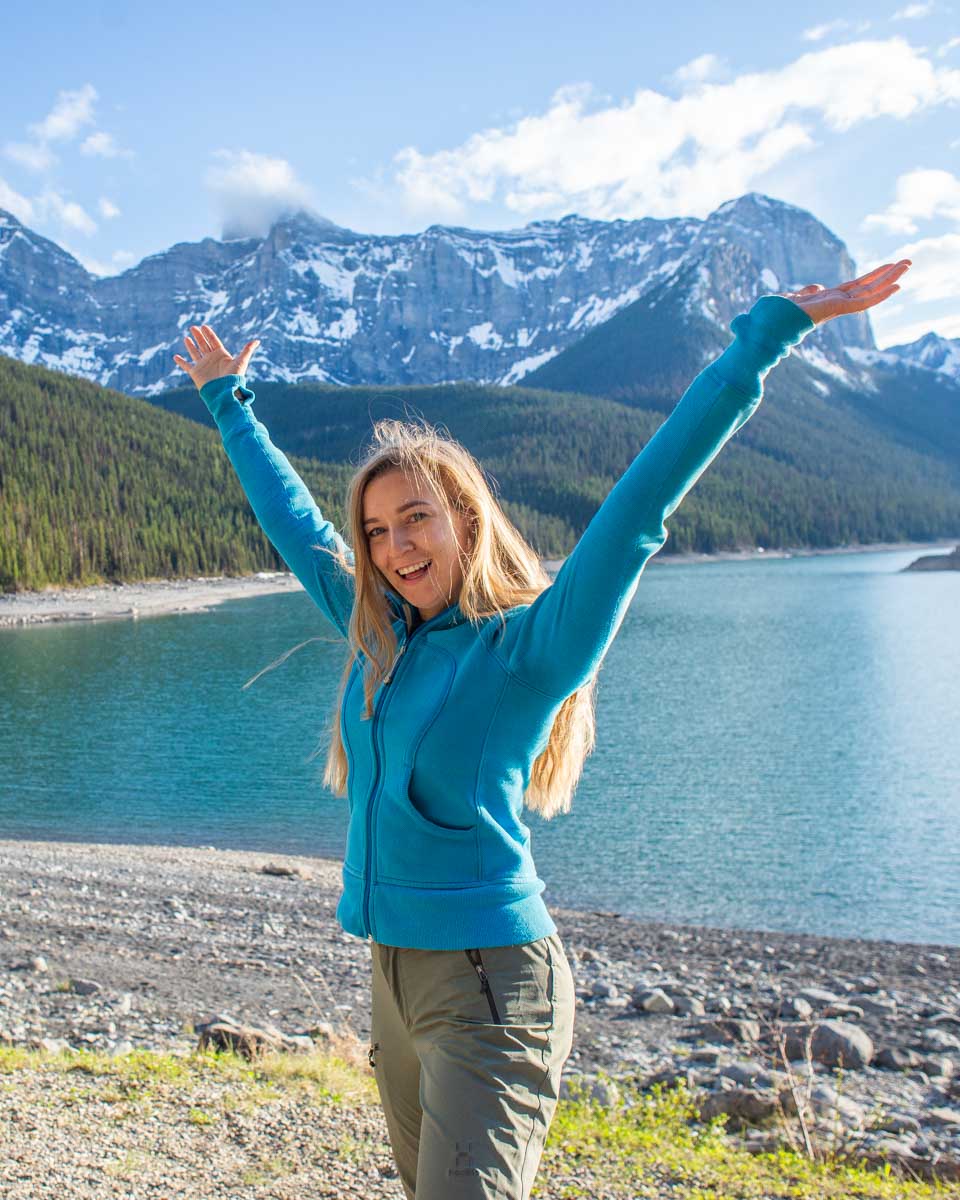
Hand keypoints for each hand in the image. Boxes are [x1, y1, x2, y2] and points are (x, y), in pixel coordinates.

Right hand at [172, 324, 260, 390]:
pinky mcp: (196, 372)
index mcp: (221, 355)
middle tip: (193, 327)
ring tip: (186, 338)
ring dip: (191, 346)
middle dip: (199, 336)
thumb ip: (247, 350)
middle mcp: (212, 359)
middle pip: (204, 345)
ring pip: (195, 353)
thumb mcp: (241, 361)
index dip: (209, 334)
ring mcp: (203, 365)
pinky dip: (181, 362)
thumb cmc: (234, 377)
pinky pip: (186, 366)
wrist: (225, 391)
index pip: (214, 341)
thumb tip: (257, 340)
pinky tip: (175, 357)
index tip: (204, 326)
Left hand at [781, 261, 910, 325]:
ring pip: (870, 291)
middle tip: (907, 262)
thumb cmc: (776, 316)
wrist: (767, 325)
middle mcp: (836, 303)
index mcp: (828, 300)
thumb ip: (807, 293)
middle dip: (887, 274)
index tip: (887, 270)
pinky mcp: (837, 309)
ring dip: (890, 278)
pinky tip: (896, 286)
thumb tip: (816, 287)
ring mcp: (838, 307)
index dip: (871, 279)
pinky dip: (881, 295)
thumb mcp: (795, 297)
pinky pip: (864, 302)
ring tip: (908, 264)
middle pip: (867, 286)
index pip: (855, 288)